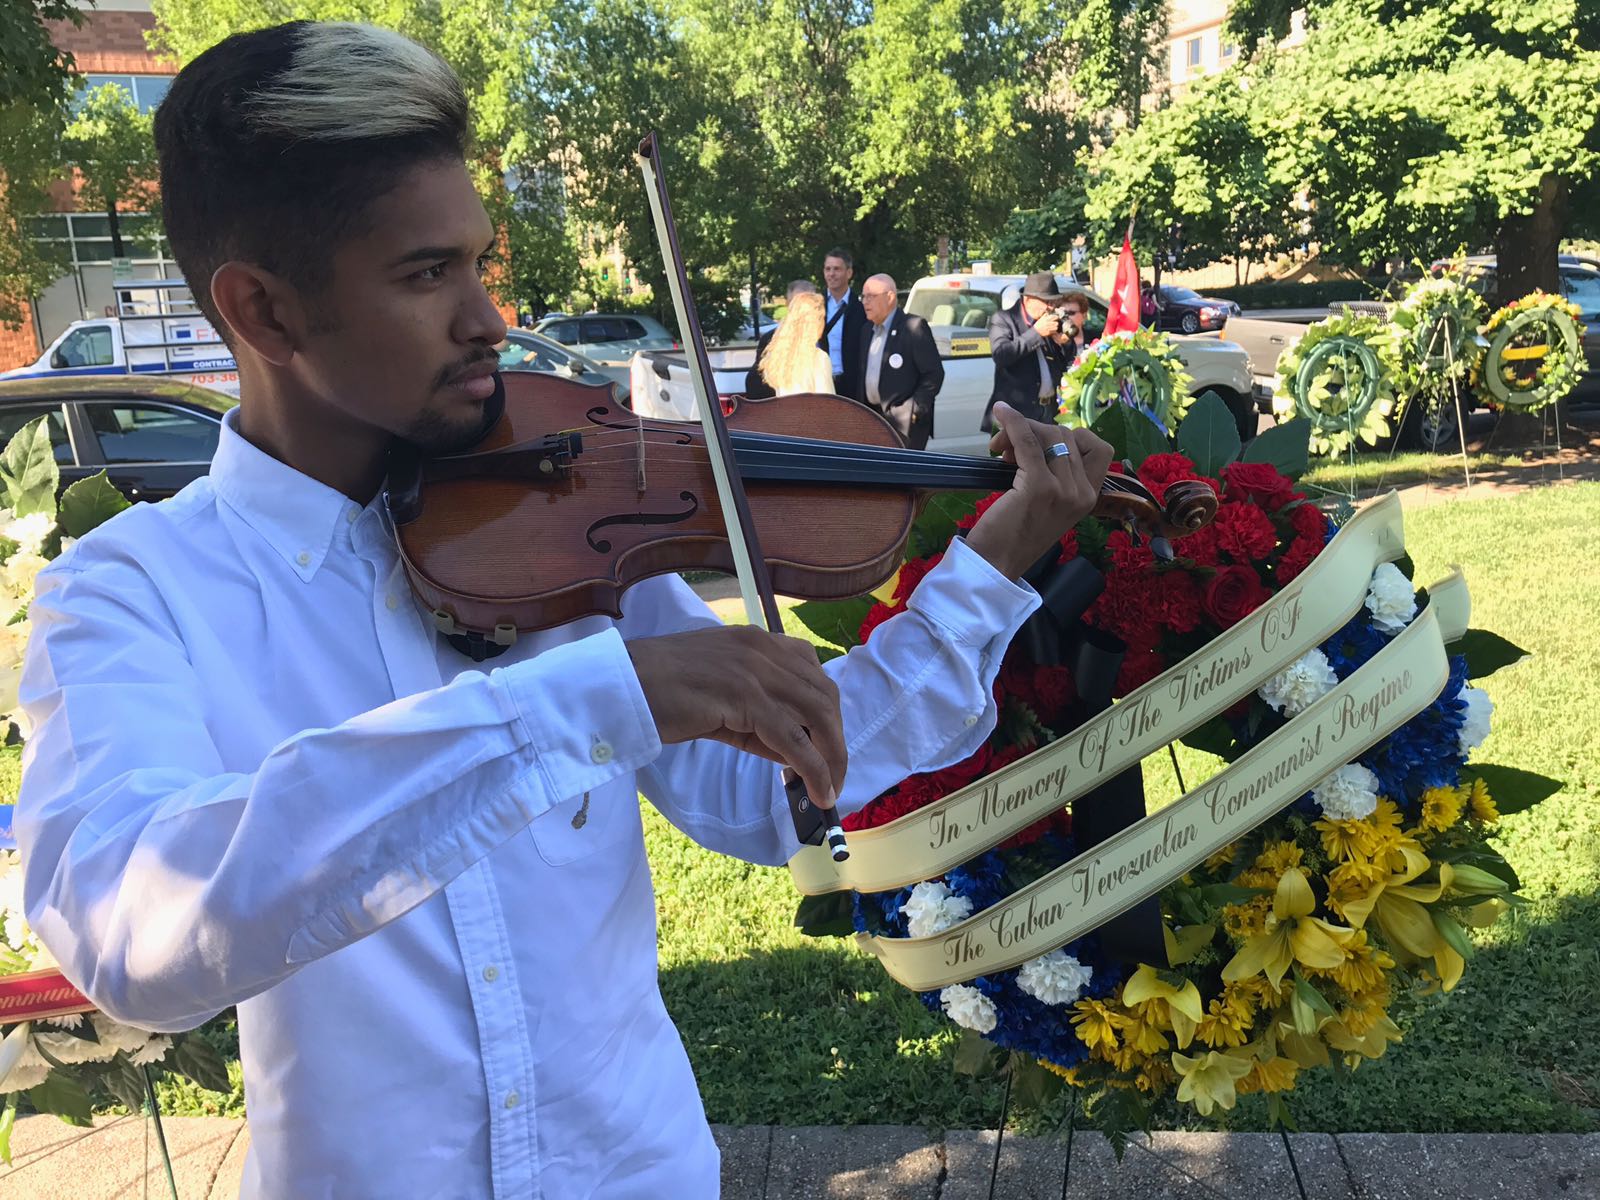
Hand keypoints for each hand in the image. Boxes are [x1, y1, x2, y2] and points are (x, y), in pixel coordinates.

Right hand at [626, 625, 845, 808]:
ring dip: (831, 758)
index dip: (828, 713)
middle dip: (836, 740)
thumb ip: (758, 719)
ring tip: (829, 790)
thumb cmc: (660, 692)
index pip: (813, 674)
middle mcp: (764, 649)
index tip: (827, 747)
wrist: (622, 685)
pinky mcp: (746, 697)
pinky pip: (793, 739)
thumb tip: (794, 753)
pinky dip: (813, 768)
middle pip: (824, 696)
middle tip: (833, 777)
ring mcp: (757, 670)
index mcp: (758, 642)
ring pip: (817, 716)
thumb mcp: (721, 700)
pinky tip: (817, 791)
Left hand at [964, 403, 1113, 579]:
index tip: (1045, 444)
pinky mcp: (1038, 487)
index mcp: (1090, 498)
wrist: (996, 566)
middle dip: (1036, 431)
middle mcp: (1082, 493)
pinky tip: (1000, 414)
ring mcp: (1063, 490)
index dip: (1072, 436)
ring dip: (1020, 431)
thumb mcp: (1048, 506)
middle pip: (1066, 436)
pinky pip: (1027, 441)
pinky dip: (1012, 423)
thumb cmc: (1015, 536)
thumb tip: (1036, 437)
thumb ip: (1055, 476)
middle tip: (1007, 449)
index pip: (1100, 449)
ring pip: (1047, 435)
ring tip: (1000, 449)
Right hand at [1033, 310, 1062, 338]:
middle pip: (1056, 323)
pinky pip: (1054, 332)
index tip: (1056, 318)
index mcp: (1046, 319)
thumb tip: (1048, 313)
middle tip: (1055, 324)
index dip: (1056, 317)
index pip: (1055, 317)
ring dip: (1055, 327)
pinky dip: (1054, 331)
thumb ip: (1045, 315)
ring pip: (1056, 328)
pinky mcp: (1048, 332)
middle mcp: (1048, 323)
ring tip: (1054, 327)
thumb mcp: (1041, 319)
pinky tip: (1052, 330)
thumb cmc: (1039, 324)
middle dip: (1056, 323)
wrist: (1035, 331)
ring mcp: (1048, 328)